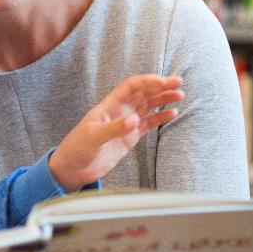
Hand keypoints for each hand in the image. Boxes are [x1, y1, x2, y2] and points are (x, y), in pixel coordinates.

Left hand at [49, 74, 183, 190]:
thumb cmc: (77, 148)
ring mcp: (125, 124)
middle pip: (143, 93)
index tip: (163, 82)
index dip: (147, 82)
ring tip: (179, 95)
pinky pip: (148, 124)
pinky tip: (172, 114)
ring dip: (163, 99)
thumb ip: (114, 129)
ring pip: (148, 106)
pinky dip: (160, 118)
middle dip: (160, 86)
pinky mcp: (129, 138)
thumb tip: (135, 120)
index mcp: (109, 105)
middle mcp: (119, 111)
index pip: (131, 87)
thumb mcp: (93, 137)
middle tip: (178, 82)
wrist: (73, 169)